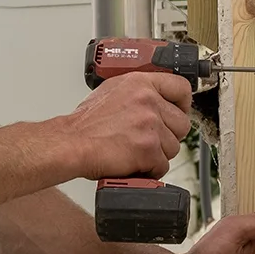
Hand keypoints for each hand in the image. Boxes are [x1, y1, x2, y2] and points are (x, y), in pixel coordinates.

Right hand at [53, 74, 192, 178]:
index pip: (181, 88)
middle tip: (150, 140)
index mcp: (140, 83)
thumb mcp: (112, 92)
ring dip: (158, 155)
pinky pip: (162, 165)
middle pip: (182, 123)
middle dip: (168, 136)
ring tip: (136, 152)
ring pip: (173, 147)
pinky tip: (134, 164)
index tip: (179, 112)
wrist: (71, 143)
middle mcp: (148, 100)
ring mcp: (150, 124)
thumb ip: (138, 93)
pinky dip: (150, 170)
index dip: (183, 104)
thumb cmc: (86, 124)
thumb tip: (156, 101)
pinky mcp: (148, 148)